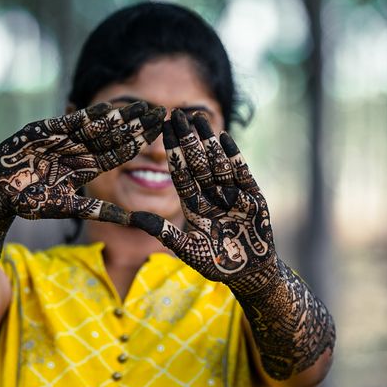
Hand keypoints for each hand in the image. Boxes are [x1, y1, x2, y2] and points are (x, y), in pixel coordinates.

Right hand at [0, 100, 165, 223]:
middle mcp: (77, 150)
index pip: (118, 152)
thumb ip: (100, 210)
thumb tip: (134, 223)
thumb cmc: (30, 203)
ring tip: (141, 106)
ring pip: (95, 126)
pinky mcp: (43, 131)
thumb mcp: (69, 208)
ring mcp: (61, 139)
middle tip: (160, 111)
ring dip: (117, 116)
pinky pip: (68, 122)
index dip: (139, 142)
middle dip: (135, 124)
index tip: (160, 132)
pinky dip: (86, 116)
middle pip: (112, 135)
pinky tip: (107, 109)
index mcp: (86, 167)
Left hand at [130, 109, 276, 293]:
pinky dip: (233, 156)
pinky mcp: (253, 197)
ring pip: (216, 162)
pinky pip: (241, 173)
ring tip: (197, 116)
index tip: (162, 132)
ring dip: (208, 140)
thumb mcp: (188, 249)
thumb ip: (164, 233)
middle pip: (196, 162)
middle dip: (187, 139)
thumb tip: (134, 218)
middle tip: (175, 113)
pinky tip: (223, 137)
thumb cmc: (217, 264)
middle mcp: (211, 196)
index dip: (172, 153)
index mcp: (194, 206)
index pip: (180, 174)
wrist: (250, 273)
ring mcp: (232, 195)